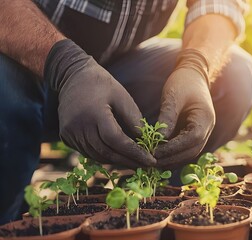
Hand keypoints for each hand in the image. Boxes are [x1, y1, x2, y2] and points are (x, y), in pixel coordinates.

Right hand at [44, 39, 155, 167]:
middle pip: (107, 152)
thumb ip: (133, 120)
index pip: (117, 141)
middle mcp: (78, 126)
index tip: (150, 160)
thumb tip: (146, 143)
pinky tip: (118, 155)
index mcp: (94, 113)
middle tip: (146, 166)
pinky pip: (87, 152)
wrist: (72, 76)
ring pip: (97, 156)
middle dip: (128, 161)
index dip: (135, 153)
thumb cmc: (102, 84)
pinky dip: (103, 156)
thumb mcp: (122, 97)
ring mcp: (69, 132)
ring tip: (134, 162)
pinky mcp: (65, 136)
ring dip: (117, 161)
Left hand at [155, 49, 214, 166]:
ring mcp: (202, 133)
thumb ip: (167, 117)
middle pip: (192, 151)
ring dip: (171, 160)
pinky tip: (157, 156)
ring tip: (151, 161)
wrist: (193, 75)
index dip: (173, 148)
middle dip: (171, 159)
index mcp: (205, 118)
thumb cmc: (183, 81)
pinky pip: (185, 149)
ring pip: (189, 154)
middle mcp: (207, 129)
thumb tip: (157, 140)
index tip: (154, 152)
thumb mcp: (173, 96)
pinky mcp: (194, 134)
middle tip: (149, 161)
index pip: (192, 139)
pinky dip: (173, 155)